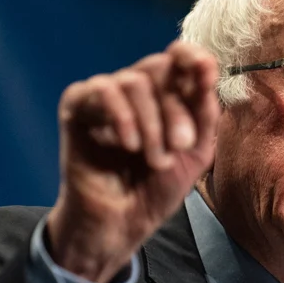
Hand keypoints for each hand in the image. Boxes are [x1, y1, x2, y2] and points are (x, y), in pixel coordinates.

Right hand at [48, 41, 219, 282]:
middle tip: (182, 145)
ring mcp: (105, 97)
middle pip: (159, 68)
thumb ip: (204, 112)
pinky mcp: (76, 108)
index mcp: (165, 95)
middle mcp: (136, 90)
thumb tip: (206, 69)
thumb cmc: (157, 189)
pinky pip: (101, 90)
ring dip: (151, 123)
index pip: (178, 58)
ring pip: (133, 81)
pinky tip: (128, 145)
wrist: (121, 225)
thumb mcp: (195, 153)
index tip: (207, 72)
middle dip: (176, 108)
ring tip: (155, 160)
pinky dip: (121, 115)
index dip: (193, 57)